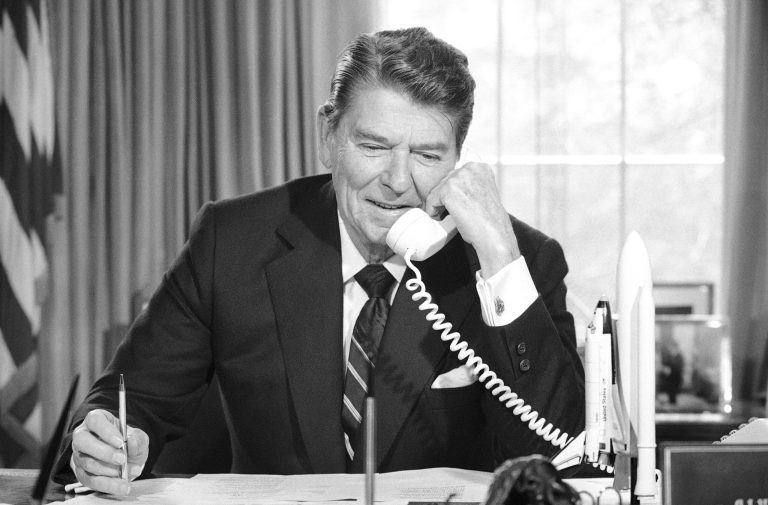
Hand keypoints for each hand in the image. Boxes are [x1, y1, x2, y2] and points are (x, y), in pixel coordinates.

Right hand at [70, 409, 148, 494]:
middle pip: (83, 441)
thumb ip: (136, 438)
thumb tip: (131, 441)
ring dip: (109, 470)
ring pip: (87, 463)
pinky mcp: (81, 473)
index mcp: (96, 420)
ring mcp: (79, 455)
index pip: (94, 420)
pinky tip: (122, 485)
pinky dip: (108, 485)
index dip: (106, 431)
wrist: (126, 459)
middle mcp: (83, 436)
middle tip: (122, 459)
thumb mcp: (138, 437)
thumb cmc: (128, 442)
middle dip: (104, 452)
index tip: (121, 442)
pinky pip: (91, 480)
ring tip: (126, 472)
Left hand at [424, 162, 520, 276]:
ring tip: (448, 216)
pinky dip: (433, 211)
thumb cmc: (489, 221)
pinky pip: (430, 200)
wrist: (494, 235)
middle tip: (451, 213)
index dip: (453, 193)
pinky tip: (442, 218)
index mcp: (480, 167)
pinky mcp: (448, 190)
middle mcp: (470, 168)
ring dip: (439, 205)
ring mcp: (459, 178)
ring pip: (436, 191)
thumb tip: (450, 189)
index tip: (458, 205)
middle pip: (444, 182)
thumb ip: (468, 186)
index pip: (455, 176)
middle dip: (444, 199)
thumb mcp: (481, 193)